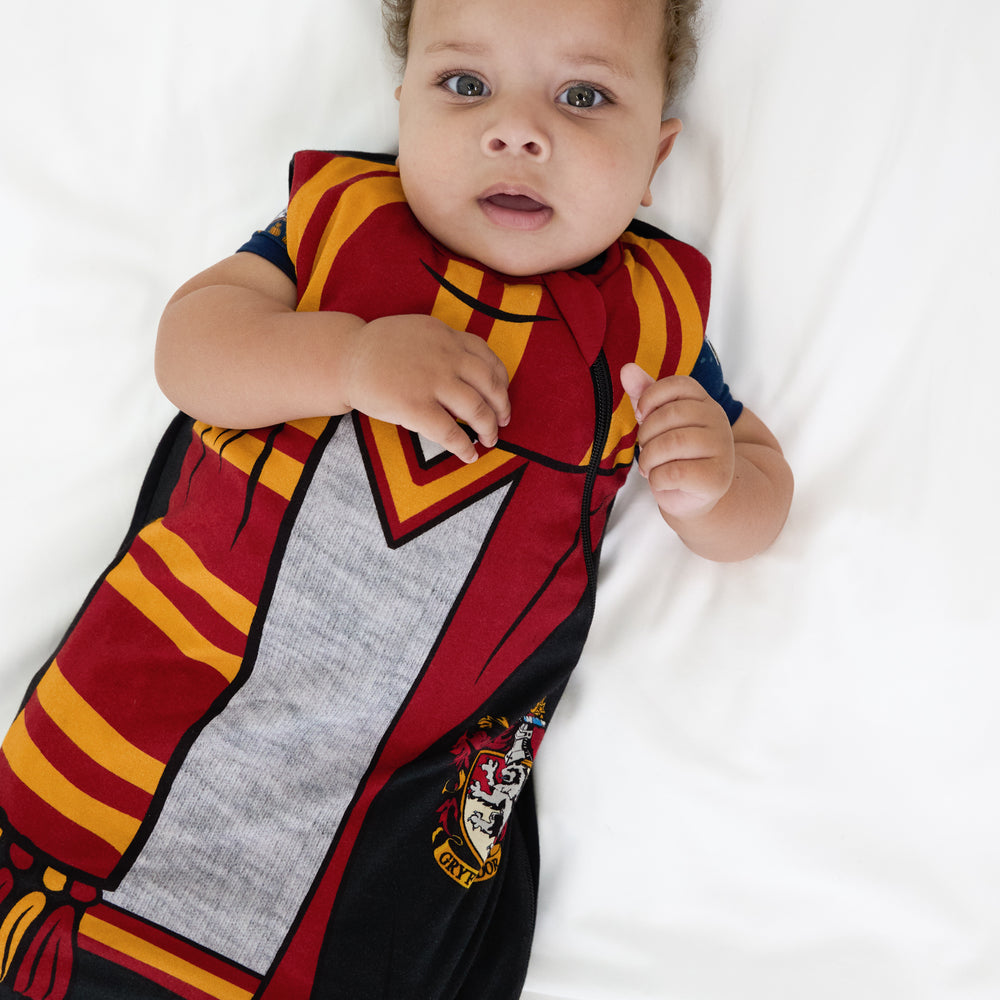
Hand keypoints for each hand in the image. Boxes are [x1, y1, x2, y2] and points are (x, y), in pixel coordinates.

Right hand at [343, 314, 510, 463]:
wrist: (344, 358)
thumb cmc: (378, 350)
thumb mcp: (418, 331)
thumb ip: (445, 345)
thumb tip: (471, 369)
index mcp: (446, 336)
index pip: (488, 358)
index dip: (501, 380)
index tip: (502, 394)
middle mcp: (445, 356)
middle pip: (491, 385)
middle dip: (502, 408)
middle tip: (503, 422)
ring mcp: (431, 381)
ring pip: (477, 410)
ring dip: (489, 429)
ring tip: (489, 441)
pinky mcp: (415, 406)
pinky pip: (451, 432)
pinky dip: (465, 447)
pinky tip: (469, 455)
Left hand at [621, 363, 734, 521]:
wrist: (694, 497)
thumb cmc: (675, 456)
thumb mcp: (659, 424)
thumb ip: (646, 396)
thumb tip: (626, 369)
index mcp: (704, 402)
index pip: (678, 385)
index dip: (651, 398)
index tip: (641, 416)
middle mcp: (718, 420)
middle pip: (671, 415)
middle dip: (646, 435)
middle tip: (645, 449)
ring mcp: (721, 448)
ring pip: (672, 444)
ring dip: (649, 459)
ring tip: (650, 466)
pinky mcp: (716, 477)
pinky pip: (675, 472)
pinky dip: (657, 479)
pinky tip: (661, 481)